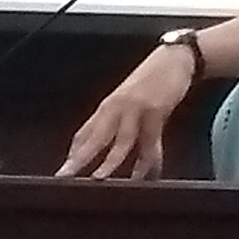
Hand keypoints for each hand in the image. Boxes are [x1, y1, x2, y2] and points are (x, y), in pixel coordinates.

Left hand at [58, 47, 192, 179]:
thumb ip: (119, 122)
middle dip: (79, 159)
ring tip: (99, 180)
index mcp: (108, 106)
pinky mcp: (155, 112)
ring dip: (109, 162)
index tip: (64, 172)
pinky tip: (141, 175)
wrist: (174, 58)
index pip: (84, 133)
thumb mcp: (129, 99)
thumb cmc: (152, 78)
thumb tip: (111, 146)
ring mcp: (135, 110)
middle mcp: (117, 108)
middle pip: (94, 138)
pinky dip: (146, 162)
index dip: (74, 153)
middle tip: (66, 176)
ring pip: (119, 141)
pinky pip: (149, 142)